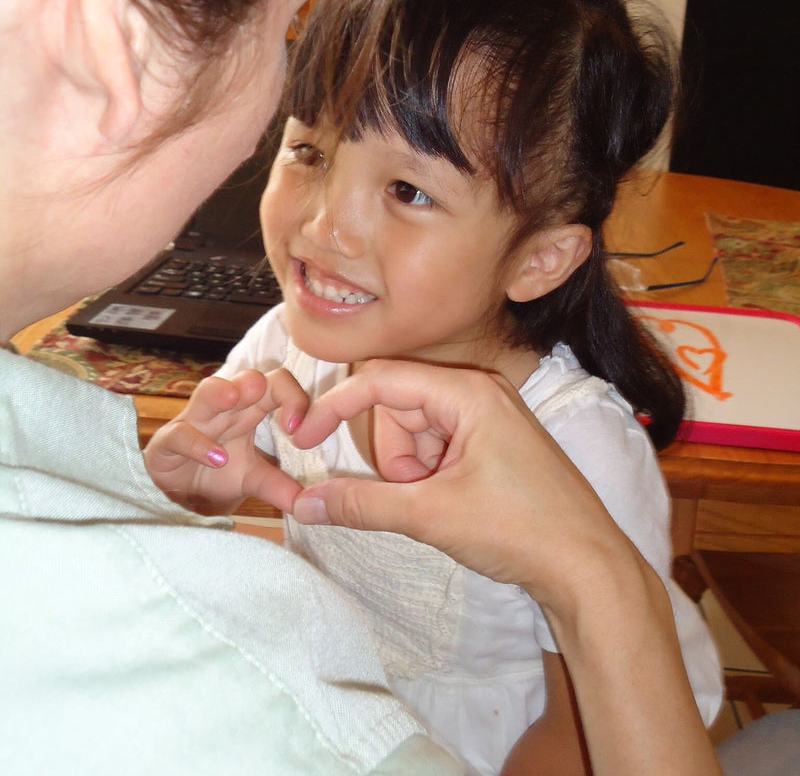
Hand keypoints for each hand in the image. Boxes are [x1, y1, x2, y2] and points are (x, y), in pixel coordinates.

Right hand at [144, 368, 306, 515]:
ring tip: (233, 398)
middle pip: (243, 380)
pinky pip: (180, 434)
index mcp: (250, 410)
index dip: (292, 397)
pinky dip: (198, 444)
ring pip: (206, 392)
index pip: (276, 384)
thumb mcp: (253, 479)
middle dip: (254, 381)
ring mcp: (194, 421)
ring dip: (220, 392)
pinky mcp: (167, 442)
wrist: (180, 495)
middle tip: (262, 391)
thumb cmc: (220, 473)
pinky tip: (217, 458)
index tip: (297, 429)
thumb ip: (278, 486)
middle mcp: (224, 409)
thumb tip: (307, 504)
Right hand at [289, 359, 628, 604]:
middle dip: (392, 456)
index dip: (335, 406)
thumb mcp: (431, 515)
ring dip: (411, 470)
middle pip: (396, 406)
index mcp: (467, 392)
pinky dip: (429, 475)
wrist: (587, 567)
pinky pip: (437, 445)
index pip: (380, 379)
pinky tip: (455, 503)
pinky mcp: (492, 440)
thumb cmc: (522, 530)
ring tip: (443, 503)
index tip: (304, 438)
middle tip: (418, 495)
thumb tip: (305, 503)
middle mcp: (478, 391)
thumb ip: (363, 504)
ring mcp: (488, 415)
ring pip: (414, 430)